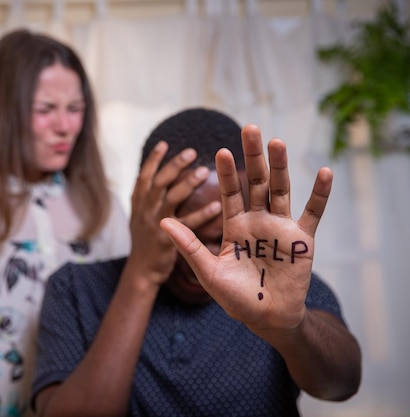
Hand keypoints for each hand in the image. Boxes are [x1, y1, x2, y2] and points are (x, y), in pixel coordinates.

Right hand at [127, 141, 220, 286]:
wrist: (141, 273)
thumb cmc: (146, 244)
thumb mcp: (140, 217)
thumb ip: (148, 199)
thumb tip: (157, 178)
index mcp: (138, 205)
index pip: (143, 176)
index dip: (152, 160)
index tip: (164, 144)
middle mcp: (144, 212)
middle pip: (158, 182)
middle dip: (174, 165)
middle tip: (192, 151)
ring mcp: (154, 226)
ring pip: (171, 198)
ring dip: (187, 183)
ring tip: (204, 171)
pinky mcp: (167, 242)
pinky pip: (187, 225)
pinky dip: (201, 214)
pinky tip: (216, 206)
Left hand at [160, 125, 332, 331]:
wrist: (266, 317)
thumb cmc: (235, 298)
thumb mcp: (208, 271)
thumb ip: (189, 245)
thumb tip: (162, 221)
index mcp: (235, 225)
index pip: (230, 193)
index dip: (226, 173)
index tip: (220, 151)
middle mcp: (257, 220)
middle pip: (255, 183)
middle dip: (252, 157)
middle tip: (249, 129)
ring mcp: (280, 227)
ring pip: (280, 190)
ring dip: (280, 167)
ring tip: (277, 142)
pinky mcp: (302, 239)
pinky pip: (312, 212)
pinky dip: (319, 194)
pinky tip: (324, 172)